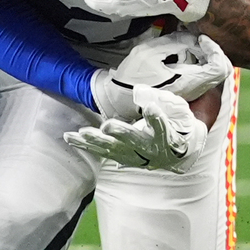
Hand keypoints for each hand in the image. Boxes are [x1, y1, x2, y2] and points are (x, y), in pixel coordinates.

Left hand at [64, 87, 206, 171]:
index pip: (163, 129)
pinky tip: (70, 137)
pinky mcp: (121, 157)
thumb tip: (141, 93)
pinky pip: (101, 151)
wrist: (178, 155)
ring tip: (81, 133)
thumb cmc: (179, 127)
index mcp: (167, 139)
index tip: (152, 108)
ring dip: (95, 141)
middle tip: (106, 126)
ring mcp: (133, 156)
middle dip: (120, 134)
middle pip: (133, 142)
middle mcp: (149, 150)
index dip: (157, 119)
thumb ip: (165, 102)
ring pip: (113, 149)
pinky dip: (85, 145)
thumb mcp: (179, 112)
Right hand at [90, 33, 231, 119]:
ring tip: (182, 47)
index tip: (200, 39)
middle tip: (192, 40)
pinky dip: (195, 61)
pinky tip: (178, 55)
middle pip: (218, 68)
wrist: (121, 99)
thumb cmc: (132, 77)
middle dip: (208, 50)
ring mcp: (191, 93)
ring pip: (210, 71)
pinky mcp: (187, 91)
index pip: (219, 67)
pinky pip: (201, 75)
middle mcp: (194, 90)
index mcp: (187, 83)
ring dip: (201, 55)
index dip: (215, 49)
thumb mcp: (149, 52)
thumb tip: (193, 39)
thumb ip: (176, 42)